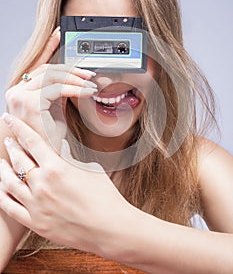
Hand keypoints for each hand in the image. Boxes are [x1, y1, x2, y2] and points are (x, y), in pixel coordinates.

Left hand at [0, 113, 131, 256]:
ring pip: (8, 182)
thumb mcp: (89, 169)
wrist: (110, 228)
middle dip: (12, 145)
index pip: (31, 141)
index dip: (18, 127)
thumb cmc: (104, 197)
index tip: (10, 118)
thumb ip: (70, 158)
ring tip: (1, 162)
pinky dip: (2, 195)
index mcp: (56, 167)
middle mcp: (42, 184)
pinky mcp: (35, 223)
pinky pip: (9, 207)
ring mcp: (36, 205)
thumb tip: (60, 148)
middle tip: (9, 139)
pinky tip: (1, 188)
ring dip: (3, 169)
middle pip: (18, 159)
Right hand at [5, 28, 96, 150]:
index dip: (49, 47)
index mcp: (21, 90)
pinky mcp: (29, 103)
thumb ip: (59, 89)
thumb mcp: (56, 106)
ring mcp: (19, 96)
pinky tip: (87, 91)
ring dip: (75, 78)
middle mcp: (16, 91)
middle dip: (71, 69)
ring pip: (52, 76)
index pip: (37, 64)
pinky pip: (56, 88)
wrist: (48, 156)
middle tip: (89, 74)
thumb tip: (75, 75)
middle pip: (47, 69)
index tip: (60, 35)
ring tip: (91, 83)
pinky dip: (75, 88)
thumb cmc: (51, 134)